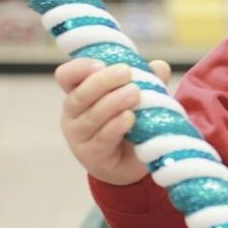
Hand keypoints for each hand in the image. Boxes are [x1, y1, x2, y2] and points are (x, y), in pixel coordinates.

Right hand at [56, 58, 171, 185]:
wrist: (135, 164)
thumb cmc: (132, 124)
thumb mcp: (140, 99)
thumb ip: (148, 82)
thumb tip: (160, 66)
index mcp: (80, 94)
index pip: (67, 76)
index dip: (79, 68)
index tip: (101, 63)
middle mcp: (73, 115)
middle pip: (79, 96)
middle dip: (102, 82)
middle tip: (125, 72)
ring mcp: (80, 138)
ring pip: (91, 118)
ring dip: (112, 103)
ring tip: (134, 93)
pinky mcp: (93, 157)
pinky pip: (102, 139)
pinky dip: (115, 127)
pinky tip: (129, 117)